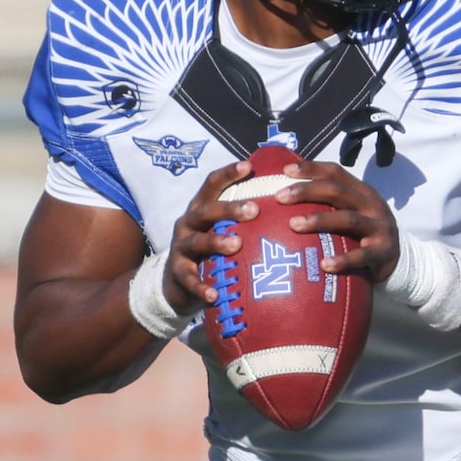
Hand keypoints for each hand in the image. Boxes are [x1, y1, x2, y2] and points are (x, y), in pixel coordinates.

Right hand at [167, 160, 255, 312]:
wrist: (177, 283)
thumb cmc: (210, 250)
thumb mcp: (220, 230)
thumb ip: (241, 219)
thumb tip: (282, 202)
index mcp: (201, 209)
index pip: (211, 184)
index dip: (228, 173)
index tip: (248, 165)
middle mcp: (188, 223)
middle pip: (206, 211)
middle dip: (229, 208)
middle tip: (254, 210)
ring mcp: (181, 248)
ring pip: (197, 242)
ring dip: (216, 242)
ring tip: (236, 245)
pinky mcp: (178, 273)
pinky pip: (190, 280)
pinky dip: (201, 287)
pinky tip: (214, 295)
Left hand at [272, 160, 402, 280]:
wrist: (401, 260)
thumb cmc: (364, 235)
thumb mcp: (352, 213)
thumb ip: (329, 205)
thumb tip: (286, 197)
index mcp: (361, 191)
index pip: (335, 173)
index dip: (311, 168)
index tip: (285, 171)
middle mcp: (371, 205)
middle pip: (337, 191)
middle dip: (307, 191)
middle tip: (280, 197)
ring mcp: (379, 227)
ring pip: (348, 219)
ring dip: (319, 220)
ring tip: (293, 225)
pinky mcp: (383, 252)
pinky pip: (361, 255)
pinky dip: (343, 260)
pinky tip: (324, 265)